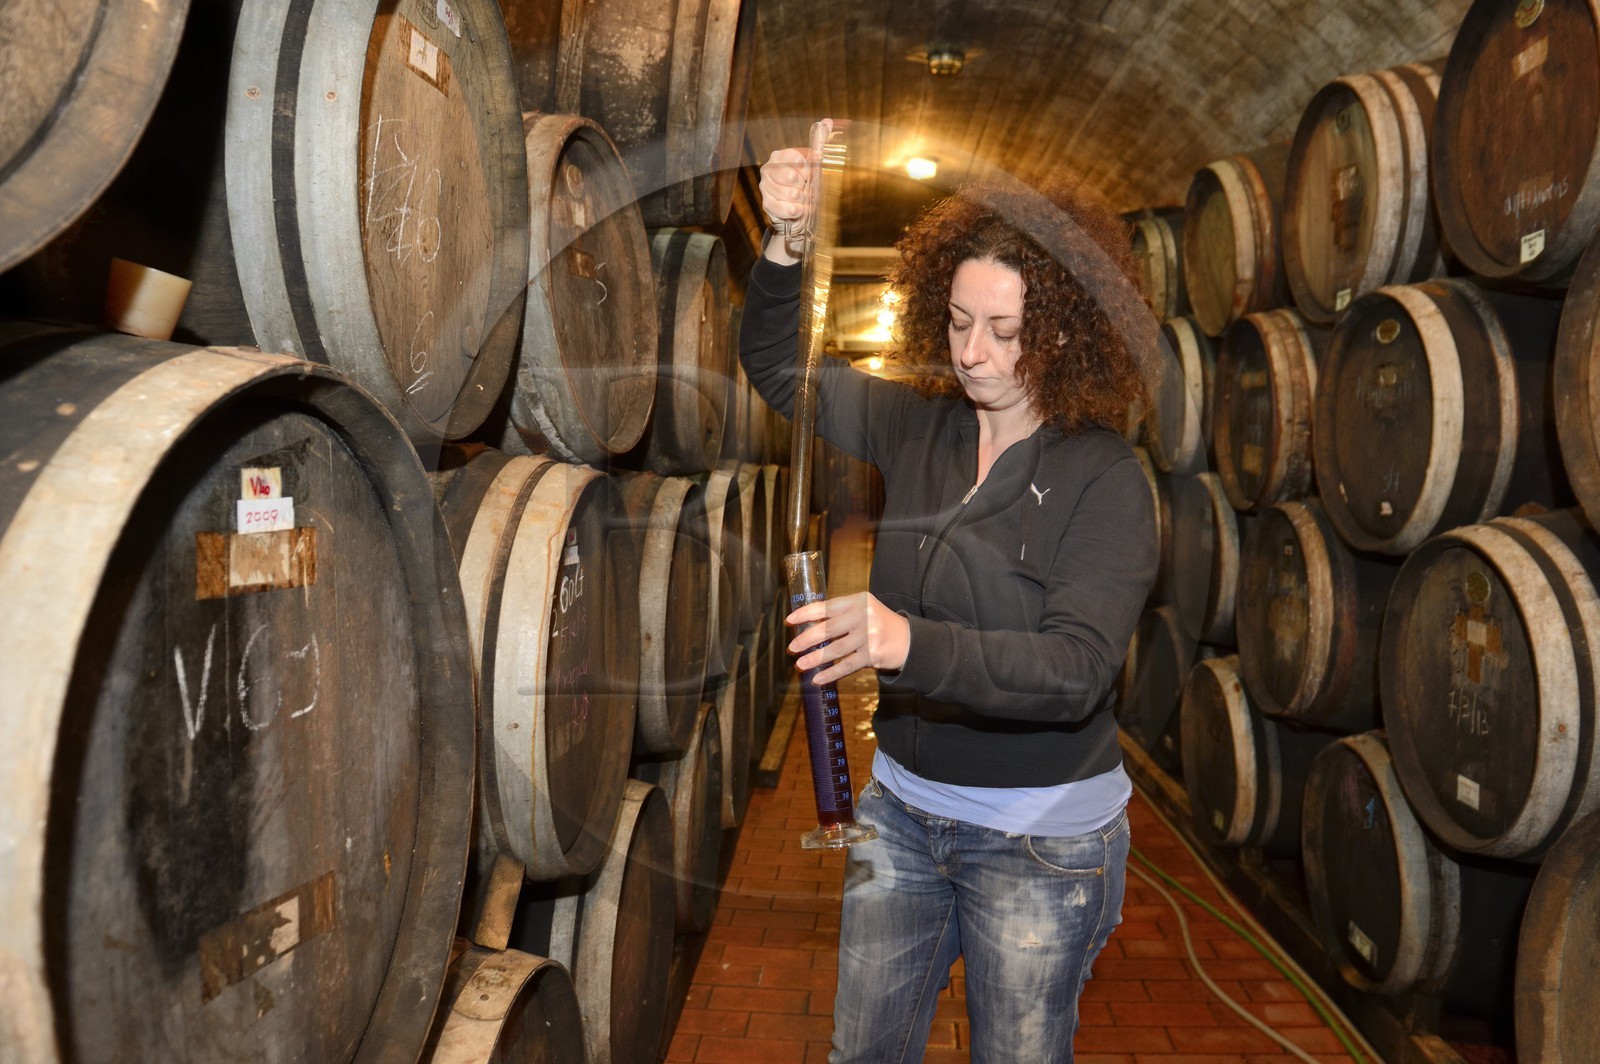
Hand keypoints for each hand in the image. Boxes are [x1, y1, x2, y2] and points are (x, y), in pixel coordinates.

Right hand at [760, 117, 831, 264]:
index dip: (805, 167)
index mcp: (779, 156)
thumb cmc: (806, 185)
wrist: (798, 210)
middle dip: (804, 185)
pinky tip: (801, 210)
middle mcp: (768, 169)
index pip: (792, 157)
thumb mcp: (814, 164)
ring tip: (805, 200)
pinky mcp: (766, 203)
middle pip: (789, 175)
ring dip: (801, 199)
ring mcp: (765, 187)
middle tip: (807, 189)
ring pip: (788, 193)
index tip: (812, 173)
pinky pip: (782, 207)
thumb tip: (827, 121)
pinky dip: (795, 210)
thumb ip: (820, 142)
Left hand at [786, 591, 908, 685]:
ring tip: (800, 664)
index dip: (806, 614)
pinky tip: (817, 679)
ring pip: (835, 649)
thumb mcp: (863, 610)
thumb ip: (841, 615)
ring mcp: (869, 636)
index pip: (826, 606)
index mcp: (858, 601)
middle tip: (792, 648)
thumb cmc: (879, 624)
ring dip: (815, 658)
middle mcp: (863, 616)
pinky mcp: (872, 655)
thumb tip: (808, 626)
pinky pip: (846, 666)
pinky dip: (830, 674)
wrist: (908, 640)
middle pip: (828, 629)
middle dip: (806, 639)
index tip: (790, 621)